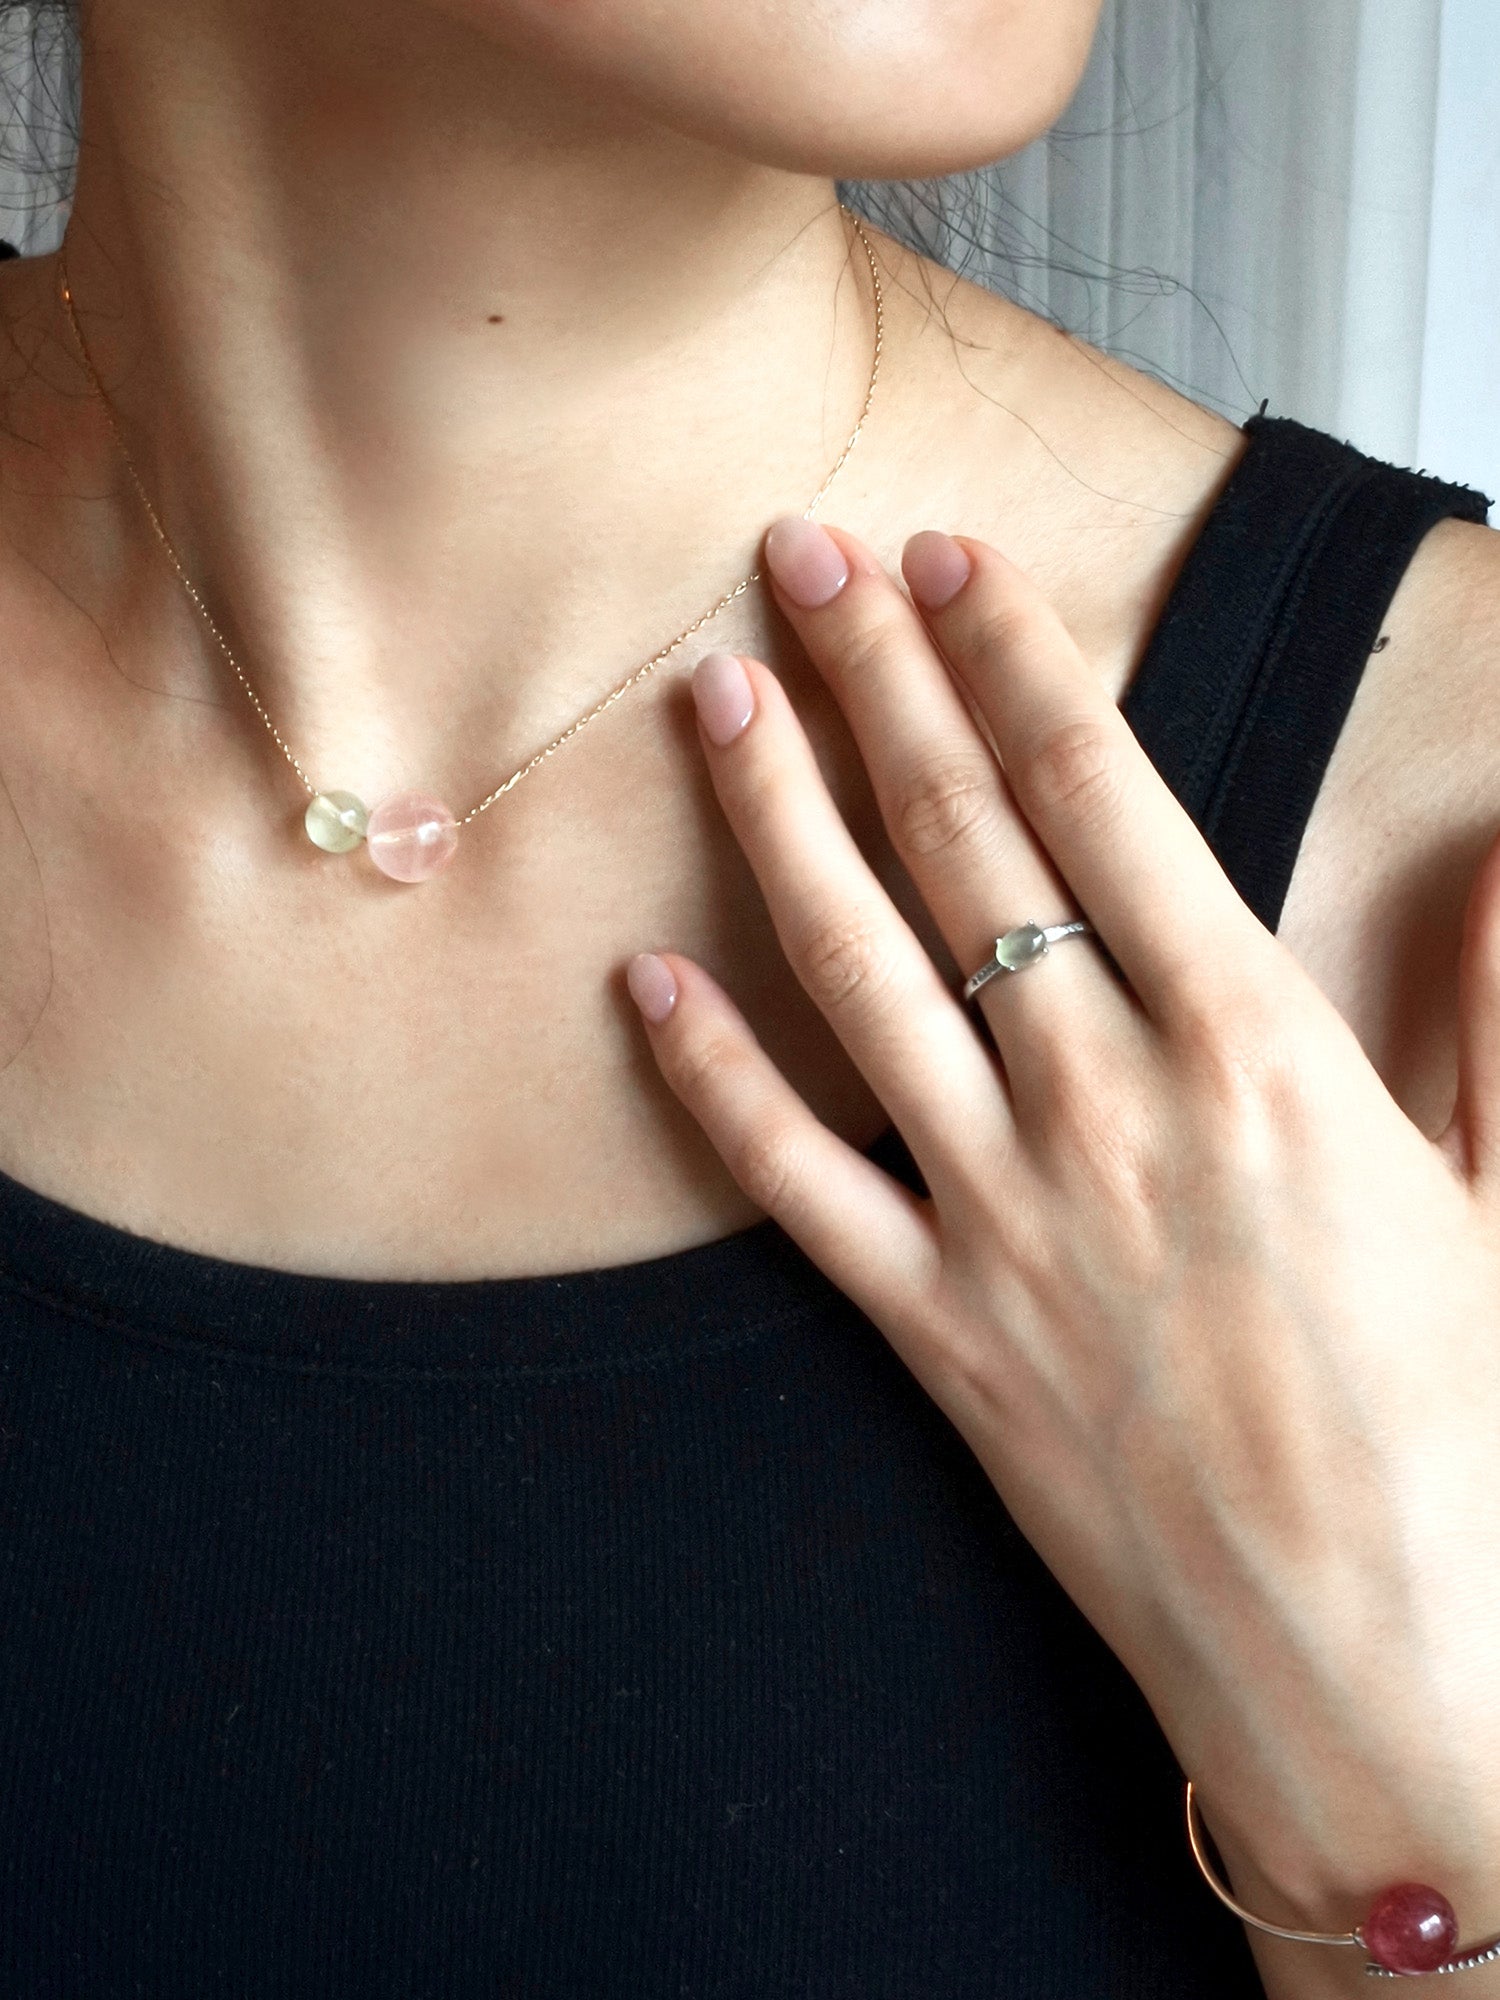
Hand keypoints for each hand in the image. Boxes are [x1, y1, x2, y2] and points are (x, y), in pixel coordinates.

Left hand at [624, 516, 1499, 1980]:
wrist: (1385, 1665)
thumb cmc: (1463, 1430)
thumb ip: (1492, 1000)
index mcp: (1255, 1045)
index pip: (1102, 790)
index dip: (1013, 654)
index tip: (949, 558)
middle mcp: (1105, 1102)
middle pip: (957, 841)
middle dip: (871, 679)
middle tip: (796, 556)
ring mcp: (1002, 1215)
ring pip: (855, 971)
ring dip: (774, 819)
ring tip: (714, 698)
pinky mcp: (935, 1331)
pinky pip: (791, 1182)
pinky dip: (712, 1077)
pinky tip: (645, 984)